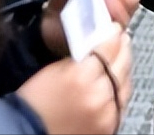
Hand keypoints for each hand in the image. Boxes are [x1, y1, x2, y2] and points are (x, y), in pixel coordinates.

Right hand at [17, 25, 132, 134]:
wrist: (28, 132)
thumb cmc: (34, 103)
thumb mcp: (55, 69)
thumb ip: (80, 57)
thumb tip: (98, 45)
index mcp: (81, 77)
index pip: (108, 48)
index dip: (113, 36)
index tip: (114, 30)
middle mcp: (97, 95)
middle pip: (121, 64)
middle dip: (122, 50)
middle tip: (121, 41)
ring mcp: (105, 113)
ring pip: (125, 84)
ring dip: (124, 70)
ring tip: (120, 60)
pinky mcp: (109, 126)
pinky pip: (121, 103)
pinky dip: (120, 91)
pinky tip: (116, 83)